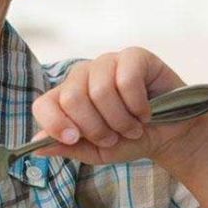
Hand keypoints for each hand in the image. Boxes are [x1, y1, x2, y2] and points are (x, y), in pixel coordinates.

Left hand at [30, 47, 205, 165]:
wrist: (171, 134)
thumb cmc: (131, 139)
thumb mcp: (97, 152)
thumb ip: (68, 148)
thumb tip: (36, 146)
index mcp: (67, 98)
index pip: (44, 104)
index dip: (55, 124)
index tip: (75, 139)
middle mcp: (82, 76)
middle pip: (72, 98)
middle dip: (96, 127)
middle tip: (115, 136)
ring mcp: (107, 62)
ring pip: (99, 91)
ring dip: (121, 120)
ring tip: (133, 127)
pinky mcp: (133, 56)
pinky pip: (126, 80)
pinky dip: (138, 105)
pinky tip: (146, 112)